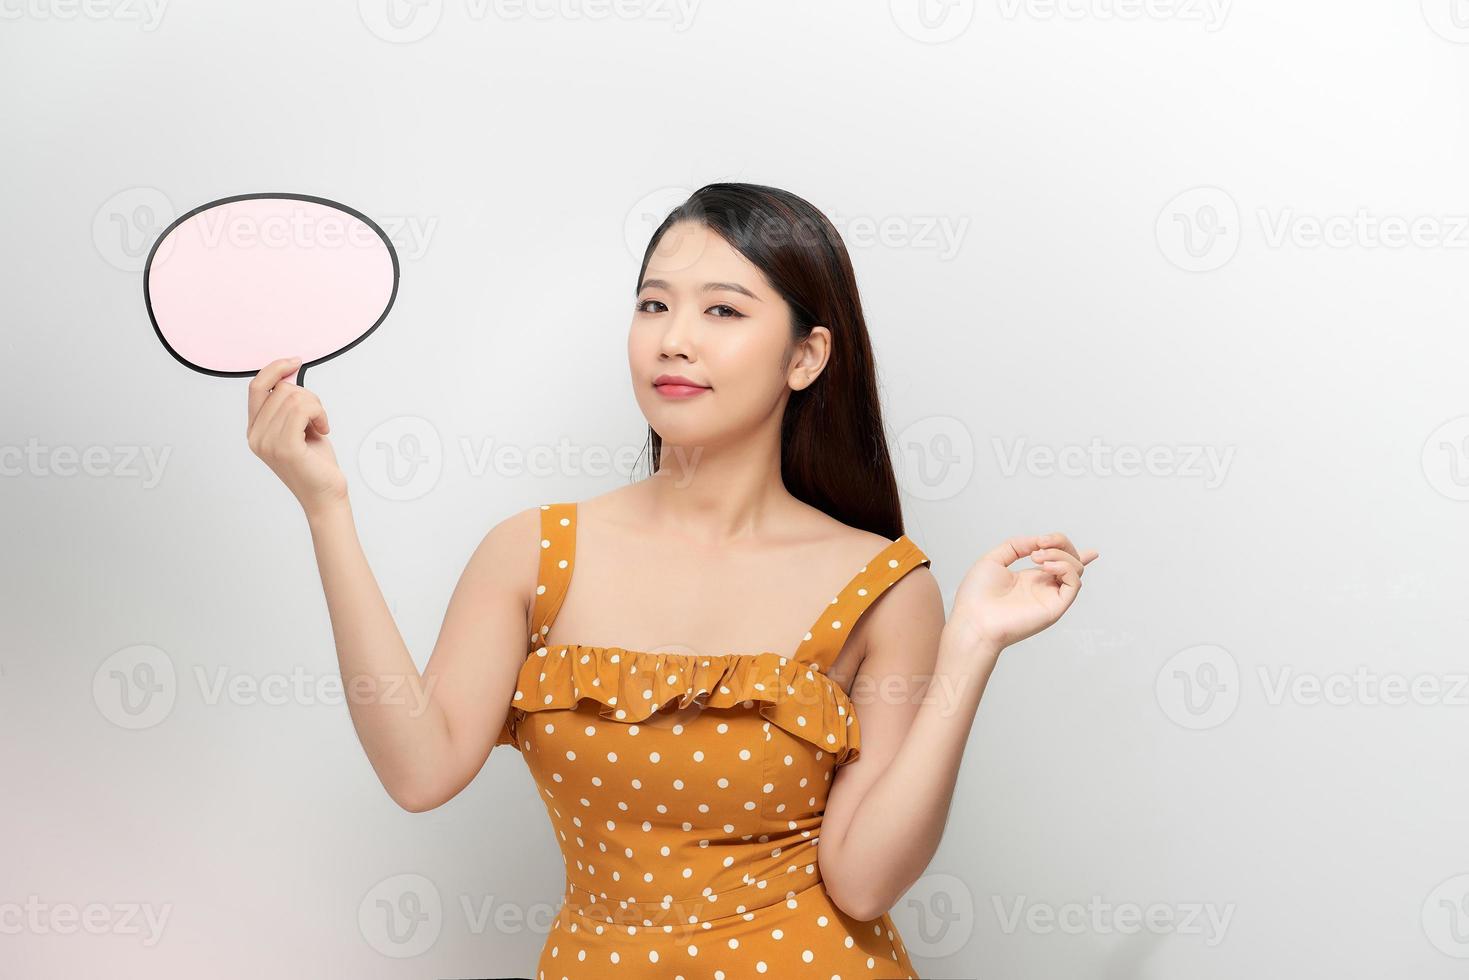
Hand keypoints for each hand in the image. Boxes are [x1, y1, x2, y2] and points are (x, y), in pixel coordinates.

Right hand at [246, 357, 346, 515]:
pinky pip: (303, 409)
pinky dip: (319, 413)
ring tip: (319, 425)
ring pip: (295, 397)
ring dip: (316, 407)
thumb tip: (290, 370)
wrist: (325, 495)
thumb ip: (290, 402)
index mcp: (254, 430)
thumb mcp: (299, 426)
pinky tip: (323, 429)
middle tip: (318, 417)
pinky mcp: (285, 448)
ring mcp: (268, 443)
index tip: (294, 362)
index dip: (275, 369)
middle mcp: (255, 436)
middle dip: (308, 396)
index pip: (256, 387)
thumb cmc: (315, 462)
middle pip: (281, 389)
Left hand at [949, 532, 1098, 655]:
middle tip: (1040, 543)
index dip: (1076, 557)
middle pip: (1071, 562)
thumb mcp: (994, 560)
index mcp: (1030, 578)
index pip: (1060, 566)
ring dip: (1060, 554)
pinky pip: (1074, 584)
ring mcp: (1050, 597)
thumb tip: (1038, 541)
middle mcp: (1043, 588)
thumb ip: (1017, 545)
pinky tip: (1045, 567)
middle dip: (1061, 543)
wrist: (973, 620)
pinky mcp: (1055, 608)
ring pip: (1076, 570)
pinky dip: (1065, 568)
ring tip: (1037, 556)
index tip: (1091, 552)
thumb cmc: (976, 596)